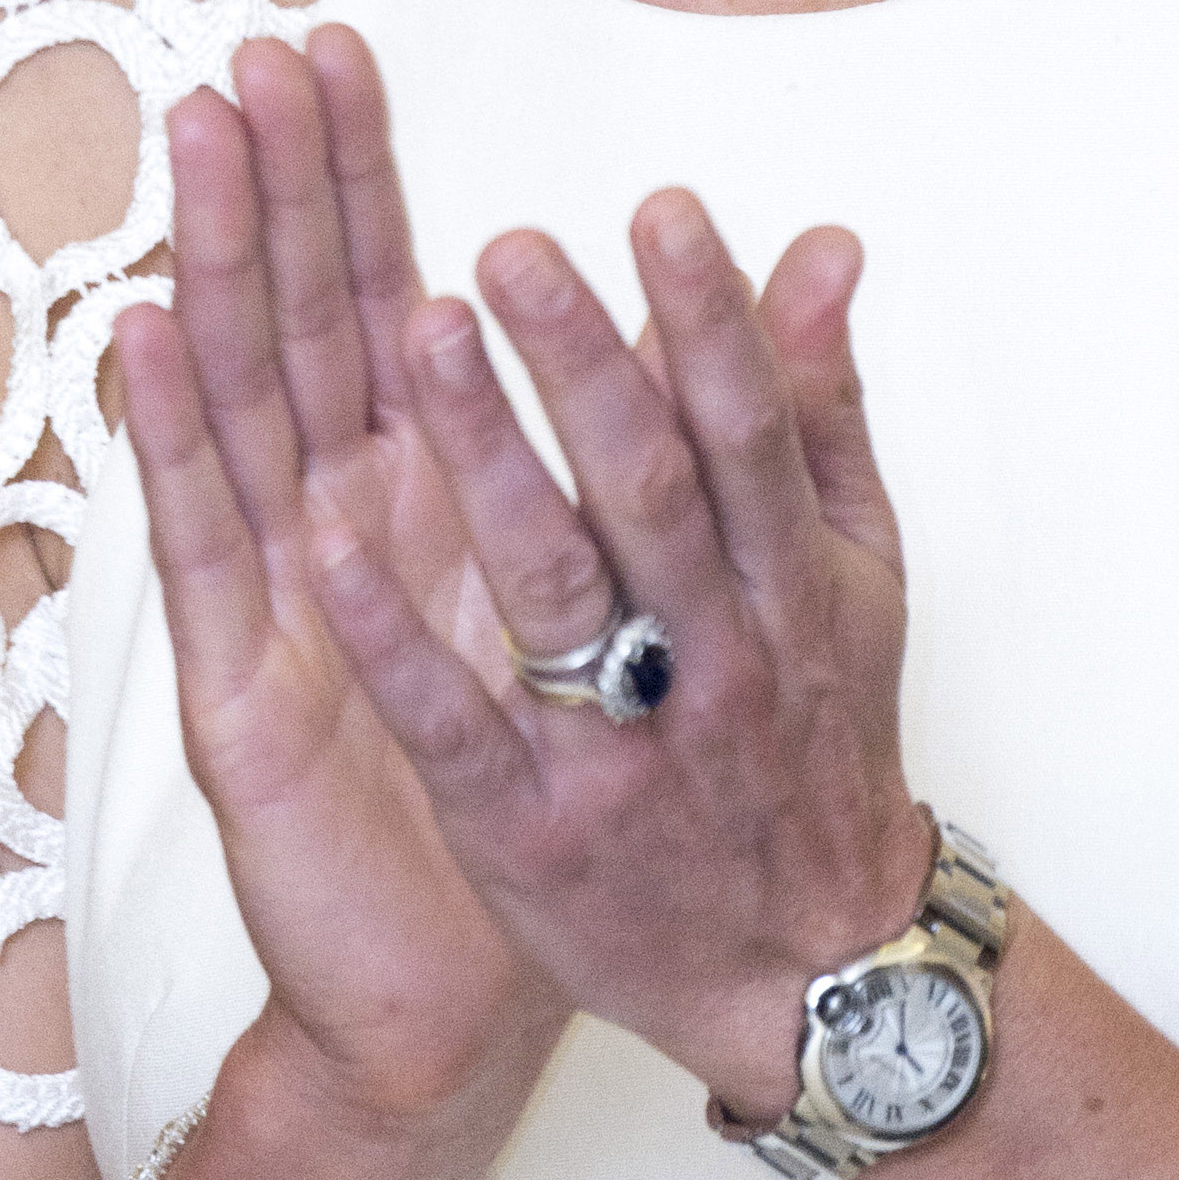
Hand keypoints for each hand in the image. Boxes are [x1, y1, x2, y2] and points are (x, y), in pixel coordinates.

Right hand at [116, 29, 563, 1135]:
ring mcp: (268, 594)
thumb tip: (762, 294)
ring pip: (233, 396)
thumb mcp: (604, 602)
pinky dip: (166, 436)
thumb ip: (662, 443)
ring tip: (198, 141)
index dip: (358, 178)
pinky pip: (198, 545)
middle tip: (252, 54)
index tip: (341, 50)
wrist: (453, 989)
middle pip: (294, 318)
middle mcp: (329, 517)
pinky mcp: (232, 685)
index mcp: (417, 487)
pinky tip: (139, 335)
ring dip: (213, 264)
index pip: (378, 294)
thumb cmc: (531, 781)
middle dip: (277, 184)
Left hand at [310, 187, 932, 1120]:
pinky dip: (392, 633)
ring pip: (553, 591)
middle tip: (512, 245)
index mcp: (790, 582)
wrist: (808, 972)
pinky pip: (454, 723)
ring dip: (488, 456)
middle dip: (582, 364)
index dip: (708, 317)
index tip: (658, 207)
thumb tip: (819, 248)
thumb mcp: (852, 573)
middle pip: (648, 492)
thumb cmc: (814, 735)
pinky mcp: (529, 829)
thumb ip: (817, 406)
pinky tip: (326, 536)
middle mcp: (714, 656)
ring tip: (422, 329)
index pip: (747, 428)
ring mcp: (621, 747)